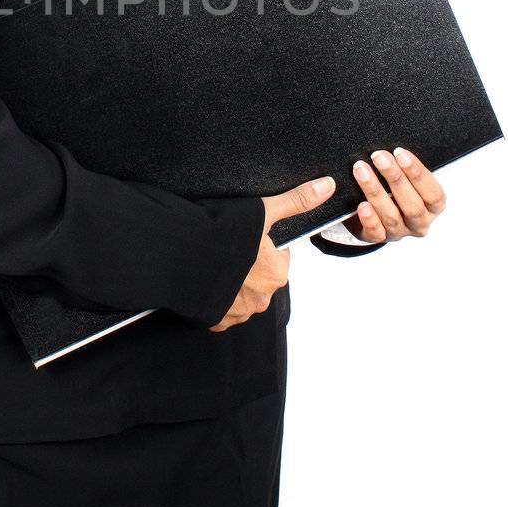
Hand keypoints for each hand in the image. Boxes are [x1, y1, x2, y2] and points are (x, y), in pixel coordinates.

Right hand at [208, 173, 337, 331]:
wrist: (180, 257)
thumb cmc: (221, 234)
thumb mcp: (262, 212)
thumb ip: (296, 201)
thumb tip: (327, 186)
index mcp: (276, 273)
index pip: (277, 256)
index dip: (261, 243)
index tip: (245, 236)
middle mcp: (261, 298)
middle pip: (259, 276)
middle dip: (247, 265)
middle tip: (228, 247)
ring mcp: (238, 312)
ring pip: (241, 294)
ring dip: (231, 282)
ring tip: (214, 262)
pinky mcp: (215, 321)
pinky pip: (221, 310)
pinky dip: (215, 297)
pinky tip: (206, 279)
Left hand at [341, 147, 446, 241]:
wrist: (377, 212)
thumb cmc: (397, 188)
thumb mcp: (408, 179)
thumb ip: (406, 169)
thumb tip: (393, 150)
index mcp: (433, 207)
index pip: (433, 194)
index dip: (417, 173)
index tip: (400, 153)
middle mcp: (419, 223)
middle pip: (412, 205)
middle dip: (395, 178)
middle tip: (379, 156)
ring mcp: (400, 232)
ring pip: (391, 216)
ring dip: (376, 190)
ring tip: (361, 169)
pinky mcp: (379, 237)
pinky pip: (376, 232)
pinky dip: (369, 219)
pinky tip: (362, 205)